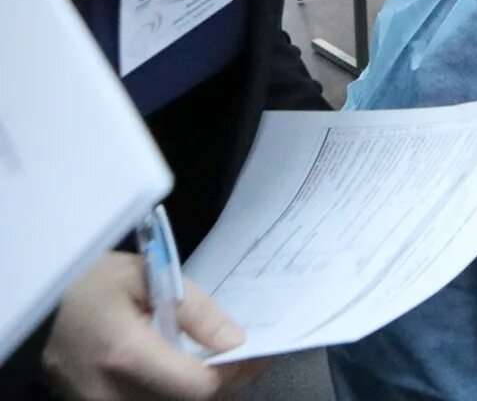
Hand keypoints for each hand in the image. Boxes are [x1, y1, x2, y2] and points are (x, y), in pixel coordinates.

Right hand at [42, 252, 265, 400]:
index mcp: (125, 353)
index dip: (233, 373)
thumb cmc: (90, 282)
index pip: (197, 386)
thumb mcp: (148, 277)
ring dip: (197, 387)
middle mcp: (109, 391)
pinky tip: (183, 368)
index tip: (254, 353)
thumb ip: (196, 312)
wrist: (33, 300)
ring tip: (215, 359)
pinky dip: (171, 390)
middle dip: (222, 381)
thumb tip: (236, 342)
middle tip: (243, 356)